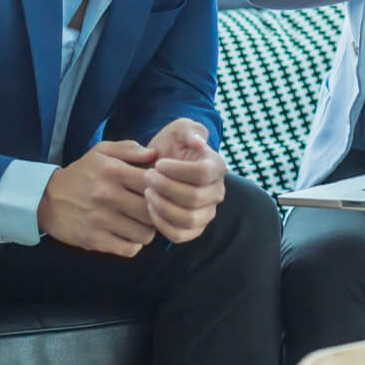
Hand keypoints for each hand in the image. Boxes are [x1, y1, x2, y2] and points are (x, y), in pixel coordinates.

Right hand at [36, 140, 158, 256]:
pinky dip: (133, 245)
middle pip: (152, 210)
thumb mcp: (101, 152)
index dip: (162, 187)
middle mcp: (107, 195)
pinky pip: (129, 249)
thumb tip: (154, 154)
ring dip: (147, 230)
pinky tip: (128, 235)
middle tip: (153, 210)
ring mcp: (101, 220)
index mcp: (112, 171)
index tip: (158, 190)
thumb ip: (129, 148)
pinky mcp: (94, 240)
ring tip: (140, 223)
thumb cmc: (81, 174)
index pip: (153, 182)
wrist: (46, 199)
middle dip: (158, 212)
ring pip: (145, 233)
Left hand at [144, 118, 226, 243]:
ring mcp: (207, 212)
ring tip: (147, 192)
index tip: (158, 163)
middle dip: (166, 187)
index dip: (178, 171)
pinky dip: (162, 224)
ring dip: (163, 207)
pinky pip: (180, 235)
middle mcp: (217, 192)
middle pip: (195, 197)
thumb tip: (199, 142)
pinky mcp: (193, 229)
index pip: (203, 174)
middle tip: (147, 176)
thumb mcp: (179, 129)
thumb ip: (190, 130)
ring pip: (188, 219)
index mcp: (217, 166)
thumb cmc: (171, 145)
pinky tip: (150, 207)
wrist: (161, 166)